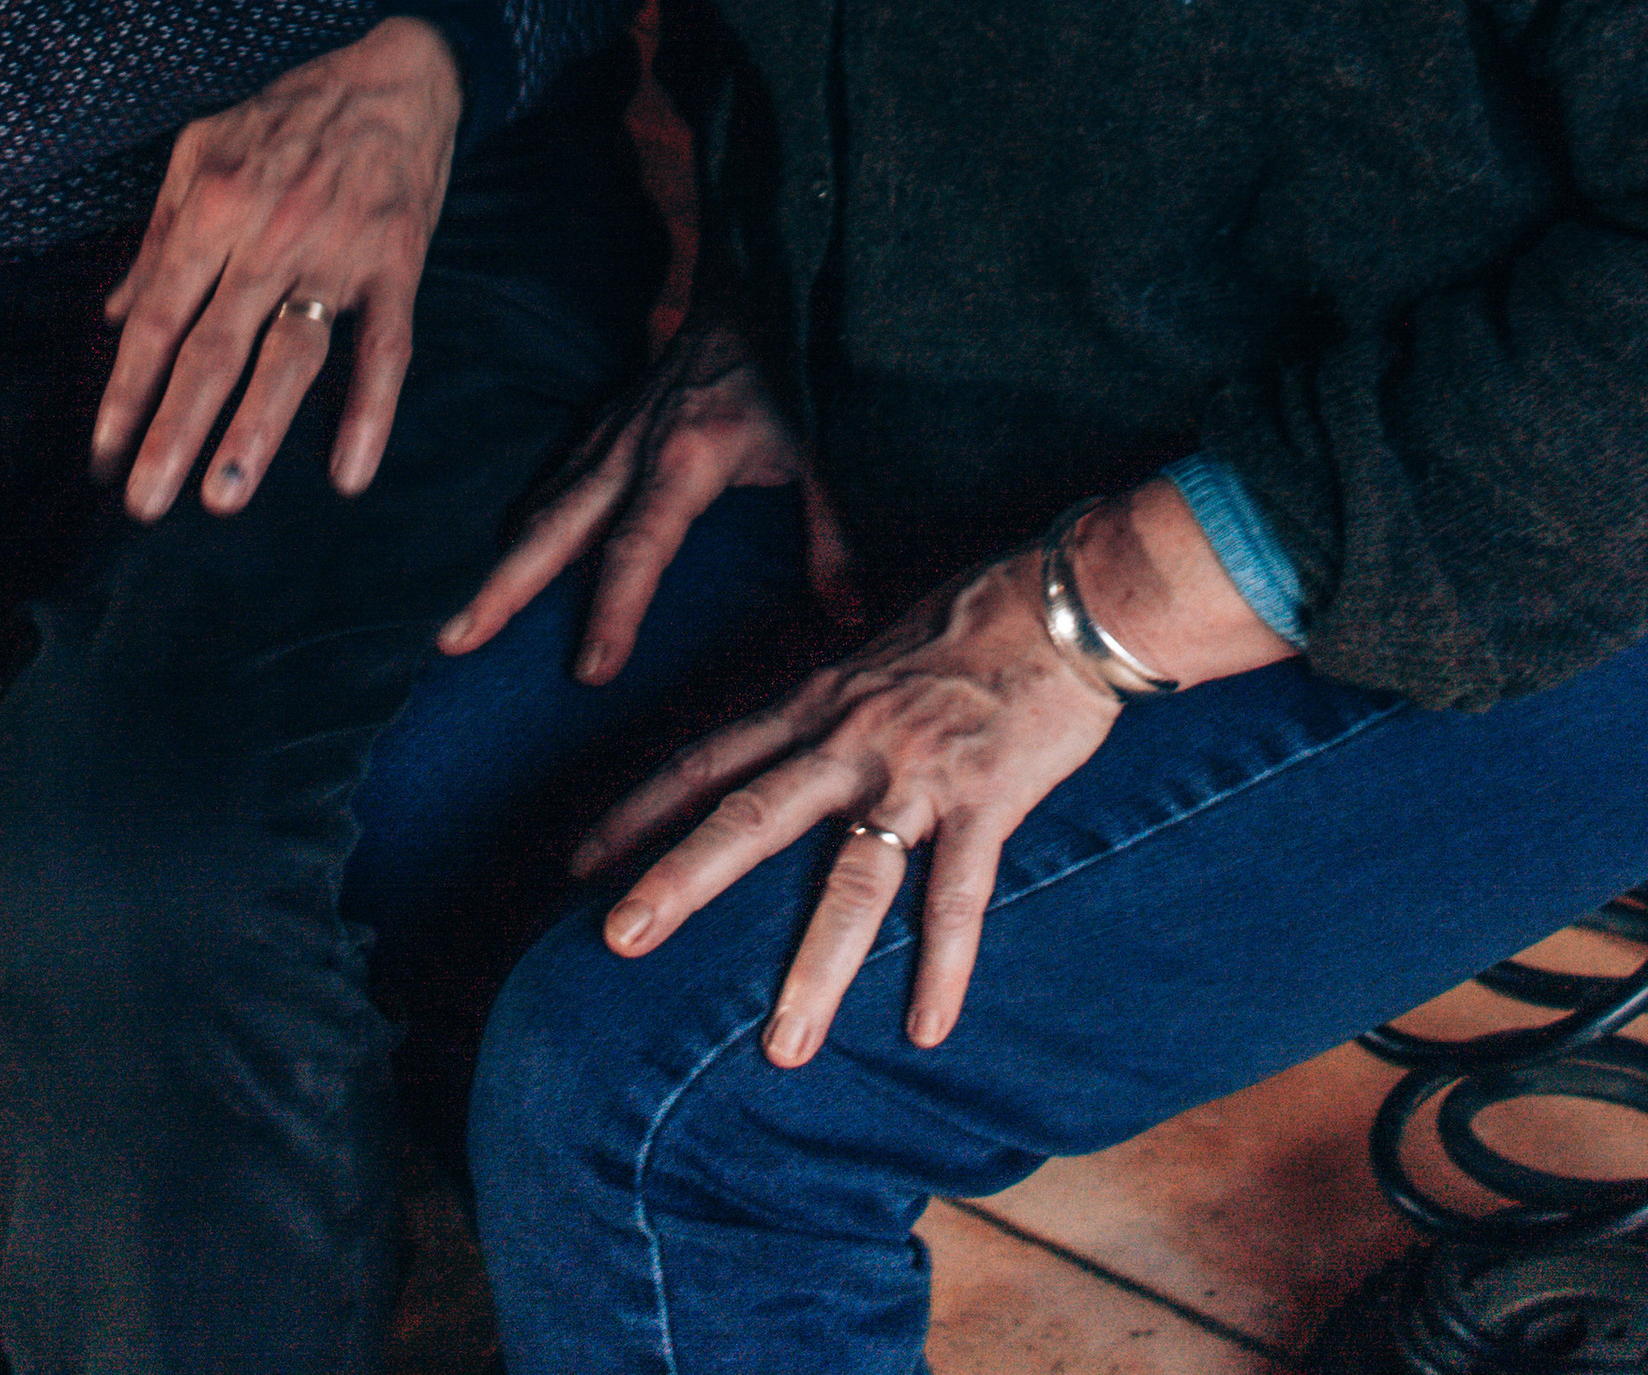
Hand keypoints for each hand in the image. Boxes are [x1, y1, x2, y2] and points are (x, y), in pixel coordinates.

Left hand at [90, 15, 460, 522]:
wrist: (397, 75)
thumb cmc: (290, 114)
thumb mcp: (204, 151)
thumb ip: (159, 237)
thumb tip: (116, 318)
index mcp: (215, 204)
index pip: (158, 317)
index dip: (127, 390)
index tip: (103, 455)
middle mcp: (270, 232)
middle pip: (213, 349)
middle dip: (173, 432)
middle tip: (143, 504)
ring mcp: (338, 251)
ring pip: (290, 355)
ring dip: (254, 430)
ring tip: (222, 497)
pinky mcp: (397, 263)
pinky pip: (384, 346)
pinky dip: (369, 409)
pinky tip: (349, 470)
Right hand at [438, 319, 856, 684]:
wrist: (751, 291)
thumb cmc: (787, 374)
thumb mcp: (823, 450)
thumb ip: (832, 534)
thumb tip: (846, 616)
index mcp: (684, 461)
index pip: (639, 548)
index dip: (615, 611)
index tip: (590, 671)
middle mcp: (630, 452)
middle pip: (556, 530)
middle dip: (504, 589)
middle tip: (454, 642)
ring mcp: (607, 437)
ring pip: (542, 507)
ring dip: (501, 564)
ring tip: (458, 624)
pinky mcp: (601, 427)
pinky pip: (552, 481)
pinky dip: (524, 524)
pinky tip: (506, 560)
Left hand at [574, 550, 1121, 1064]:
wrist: (1069, 598)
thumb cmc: (974, 619)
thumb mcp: (876, 651)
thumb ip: (828, 705)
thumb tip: (785, 744)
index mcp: (818, 702)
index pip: (709, 760)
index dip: (640, 810)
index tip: (577, 862)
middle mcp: (852, 738)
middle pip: (750, 814)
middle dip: (680, 878)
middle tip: (616, 940)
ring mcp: (919, 772)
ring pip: (855, 878)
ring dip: (817, 966)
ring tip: (783, 1048)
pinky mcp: (990, 799)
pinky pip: (961, 895)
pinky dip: (945, 965)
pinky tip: (927, 1029)